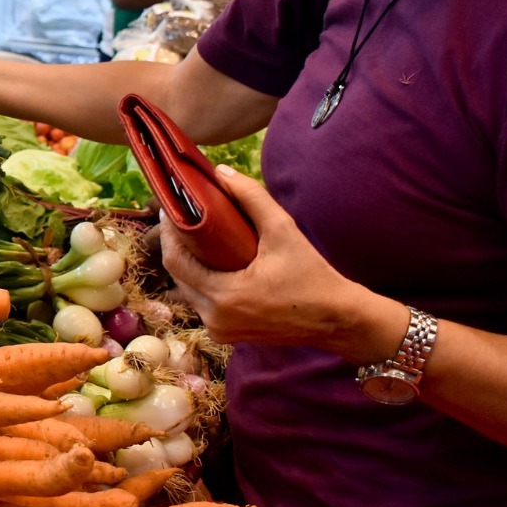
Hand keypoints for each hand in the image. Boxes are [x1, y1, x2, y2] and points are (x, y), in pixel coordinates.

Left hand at [159, 166, 363, 352]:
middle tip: (183, 218)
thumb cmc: (313, 276)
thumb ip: (252, 197)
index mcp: (224, 296)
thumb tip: (221, 172)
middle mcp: (215, 318)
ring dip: (190, 265)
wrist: (338, 319)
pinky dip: (203, 283)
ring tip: (196, 237)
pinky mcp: (227, 334)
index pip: (175, 262)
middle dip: (178, 246)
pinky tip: (211, 262)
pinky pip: (203, 304)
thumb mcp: (283, 230)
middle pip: (179, 276)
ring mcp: (220, 330)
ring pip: (189, 290)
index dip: (168, 234)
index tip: (169, 209)